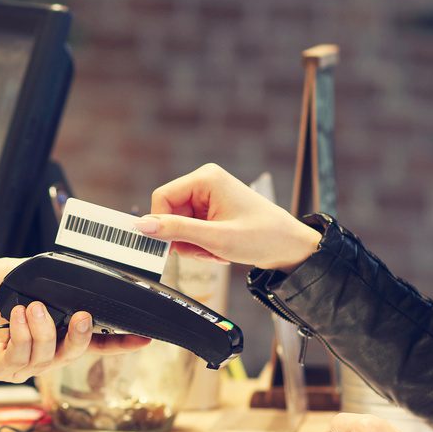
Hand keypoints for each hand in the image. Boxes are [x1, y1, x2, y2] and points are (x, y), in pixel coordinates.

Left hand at [0, 258, 147, 382]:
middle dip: (84, 336)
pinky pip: (21, 358)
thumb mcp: (25, 275)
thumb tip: (80, 277)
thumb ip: (54, 280)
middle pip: (74, 354)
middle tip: (84, 315)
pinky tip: (16, 315)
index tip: (144, 339)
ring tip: (32, 306)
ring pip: (48, 358)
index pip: (92, 342)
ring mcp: (18, 363)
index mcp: (53, 331)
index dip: (118, 344)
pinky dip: (23, 334)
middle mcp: (39, 352)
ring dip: (44, 330)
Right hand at [135, 163, 321, 270]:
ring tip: (216, 253)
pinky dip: (201, 244)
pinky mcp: (213, 210)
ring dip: (193, 245)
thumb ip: (177, 230)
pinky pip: (191, 229)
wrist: (290, 248)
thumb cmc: (262, 237)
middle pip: (170, 213)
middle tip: (204, 253)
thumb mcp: (215, 238)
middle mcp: (205, 182)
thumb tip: (143, 226)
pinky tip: (219, 250)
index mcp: (206, 179)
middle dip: (183, 239)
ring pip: (179, 225)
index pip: (161, 198)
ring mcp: (209, 196)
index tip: (172, 247)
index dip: (162, 225)